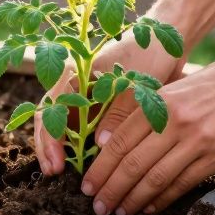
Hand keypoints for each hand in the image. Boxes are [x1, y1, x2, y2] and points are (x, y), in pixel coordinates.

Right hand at [34, 35, 182, 175]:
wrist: (166, 41)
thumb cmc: (149, 54)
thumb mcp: (133, 83)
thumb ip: (116, 112)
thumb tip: (100, 144)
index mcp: (75, 73)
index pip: (50, 108)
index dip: (50, 138)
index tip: (57, 163)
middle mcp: (76, 86)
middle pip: (50, 118)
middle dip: (48, 147)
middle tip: (54, 173)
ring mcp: (86, 97)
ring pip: (64, 126)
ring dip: (62, 149)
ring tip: (66, 173)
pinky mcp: (100, 107)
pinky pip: (84, 129)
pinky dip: (81, 147)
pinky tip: (87, 164)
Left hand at [81, 47, 214, 214]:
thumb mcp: (174, 88)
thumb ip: (144, 112)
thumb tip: (109, 141)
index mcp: (159, 102)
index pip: (119, 142)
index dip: (100, 167)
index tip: (88, 185)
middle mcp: (175, 122)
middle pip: (132, 164)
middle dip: (111, 189)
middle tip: (98, 205)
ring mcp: (197, 141)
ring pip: (155, 178)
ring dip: (133, 199)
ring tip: (119, 210)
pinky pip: (182, 184)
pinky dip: (162, 199)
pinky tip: (148, 206)